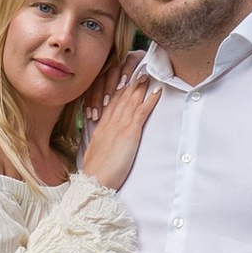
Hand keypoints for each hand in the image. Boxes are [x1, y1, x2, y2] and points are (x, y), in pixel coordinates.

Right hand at [79, 70, 160, 190]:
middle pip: (120, 99)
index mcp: (100, 128)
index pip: (110, 105)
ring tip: (147, 75)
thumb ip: (100, 144)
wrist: (94, 181)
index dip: (118, 92)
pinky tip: (157, 92)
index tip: (123, 82)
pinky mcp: (129, 133)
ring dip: (140, 87)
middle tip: (136, 71)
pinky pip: (141, 112)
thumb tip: (104, 144)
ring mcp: (119, 127)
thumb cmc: (96, 173)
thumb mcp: (95, 154)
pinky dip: (150, 100)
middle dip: (128, 84)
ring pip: (130, 101)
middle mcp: (109, 124)